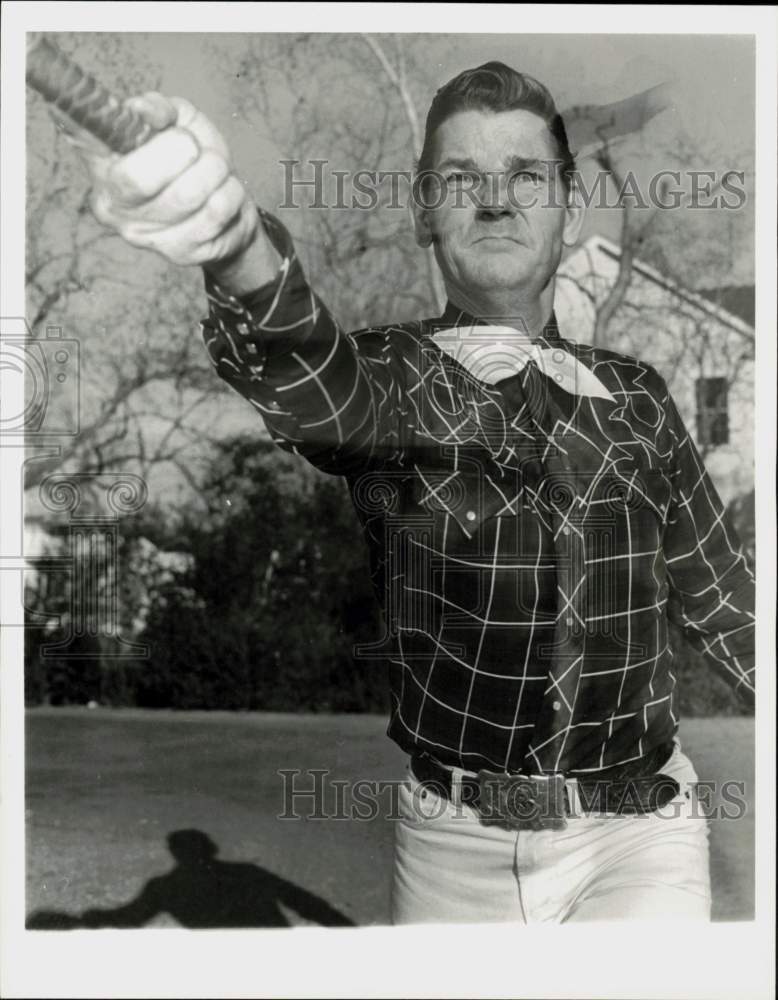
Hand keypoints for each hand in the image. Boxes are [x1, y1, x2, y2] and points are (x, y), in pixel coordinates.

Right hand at [74, 93, 258, 268]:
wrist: (229, 208)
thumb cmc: (194, 161)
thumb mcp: (179, 122)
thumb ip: (160, 110)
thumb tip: (143, 110)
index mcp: (102, 161)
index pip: (78, 134)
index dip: (79, 117)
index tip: (81, 105)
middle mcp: (111, 202)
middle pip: (137, 178)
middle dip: (182, 151)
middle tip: (194, 148)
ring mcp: (142, 234)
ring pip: (186, 194)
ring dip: (215, 171)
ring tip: (215, 170)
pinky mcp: (178, 253)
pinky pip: (214, 213)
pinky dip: (230, 193)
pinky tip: (223, 194)